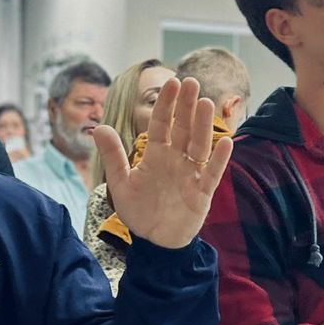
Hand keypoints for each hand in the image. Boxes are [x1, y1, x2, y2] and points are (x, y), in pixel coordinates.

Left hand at [93, 77, 233, 248]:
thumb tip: (98, 127)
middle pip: (184, 129)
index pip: (161, 124)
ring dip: (203, 126)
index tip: (171, 83)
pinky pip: (211, 173)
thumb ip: (113, 156)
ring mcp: (191, 174)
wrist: (154, 241)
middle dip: (187, 106)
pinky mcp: (202, 193)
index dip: (166, 104)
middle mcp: (176, 159)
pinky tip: (225, 142)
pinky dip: (218, 160)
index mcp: (156, 154)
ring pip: (199, 145)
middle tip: (192, 82)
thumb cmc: (139, 211)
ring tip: (206, 103)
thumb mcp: (121, 183)